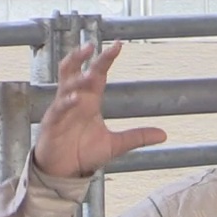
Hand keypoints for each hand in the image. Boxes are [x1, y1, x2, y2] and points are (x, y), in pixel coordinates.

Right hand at [32, 42, 166, 177]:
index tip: (118, 45)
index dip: (105, 59)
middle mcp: (74, 101)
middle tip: (91, 46)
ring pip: (65, 86)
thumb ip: (137, 137)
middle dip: (80, 58)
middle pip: (74, 72)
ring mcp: (61, 111)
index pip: (97, 74)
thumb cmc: (84, 153)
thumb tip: (164, 134)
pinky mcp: (52, 124)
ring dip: (76, 79)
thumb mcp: (116, 145)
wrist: (64, 172)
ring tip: (89, 73)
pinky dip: (66, 103)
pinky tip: (75, 98)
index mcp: (89, 101)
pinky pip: (58, 109)